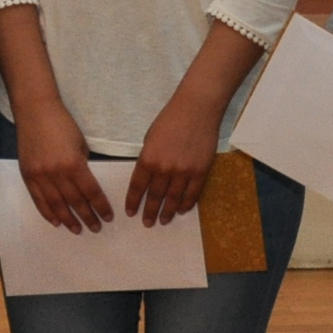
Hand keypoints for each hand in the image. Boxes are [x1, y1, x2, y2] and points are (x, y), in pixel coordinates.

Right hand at [16, 99, 111, 232]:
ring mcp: (40, 176)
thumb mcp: (80, 144)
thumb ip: (82, 166)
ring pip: (56, 205)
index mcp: (74, 164)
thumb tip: (84, 186)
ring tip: (77, 229)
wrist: (35, 112)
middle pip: (75, 202)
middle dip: (87, 217)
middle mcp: (57, 174)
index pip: (91, 192)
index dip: (100, 206)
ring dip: (68, 219)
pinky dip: (47, 213)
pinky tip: (56, 222)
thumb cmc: (62, 124)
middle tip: (95, 228)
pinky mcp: (28, 176)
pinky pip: (38, 200)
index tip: (108, 216)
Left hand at [126, 89, 219, 225]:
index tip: (131, 212)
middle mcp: (164, 169)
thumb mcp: (150, 138)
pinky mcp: (200, 171)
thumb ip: (148, 158)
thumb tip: (148, 176)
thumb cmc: (170, 119)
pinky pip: (192, 193)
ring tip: (164, 221)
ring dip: (168, 212)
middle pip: (155, 196)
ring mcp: (184, 172)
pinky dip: (186, 204)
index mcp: (148, 159)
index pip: (138, 187)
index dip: (134, 201)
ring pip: (174, 199)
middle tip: (147, 223)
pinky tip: (182, 210)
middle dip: (150, 212)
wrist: (196, 109)